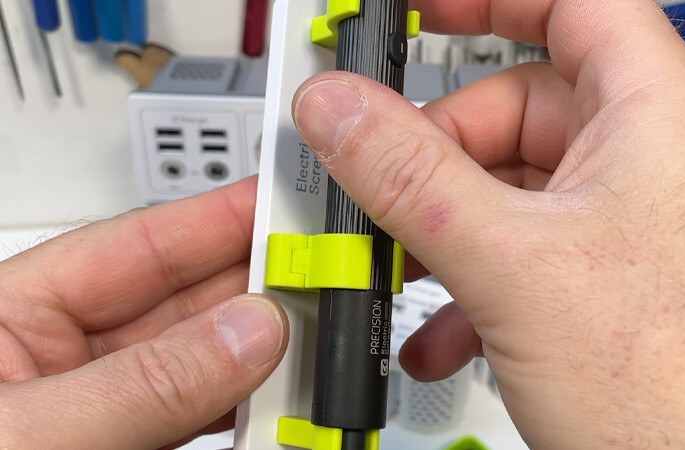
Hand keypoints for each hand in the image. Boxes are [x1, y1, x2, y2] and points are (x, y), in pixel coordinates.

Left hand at [0, 177, 288, 448]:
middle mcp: (59, 360)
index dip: (216, 217)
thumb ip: (137, 384)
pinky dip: (244, 409)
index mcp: (12, 318)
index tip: (281, 202)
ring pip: (200, 362)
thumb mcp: (28, 433)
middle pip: (182, 301)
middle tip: (315, 277)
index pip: (133, 246)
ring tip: (304, 343)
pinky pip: (199, 417)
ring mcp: (97, 412)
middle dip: (252, 285)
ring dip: (257, 352)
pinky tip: (271, 400)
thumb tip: (247, 334)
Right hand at [292, 0, 684, 447]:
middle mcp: (654, 161)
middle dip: (436, 156)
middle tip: (378, 189)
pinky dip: (476, 284)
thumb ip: (412, 178)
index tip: (415, 10)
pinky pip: (531, 253)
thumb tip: (339, 113)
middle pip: (518, 110)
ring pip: (516, 192)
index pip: (569, 2)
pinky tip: (442, 332)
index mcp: (656, 115)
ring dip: (446, 233)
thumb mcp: (515, 265)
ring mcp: (636, 227)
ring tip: (403, 274)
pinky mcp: (620, 285)